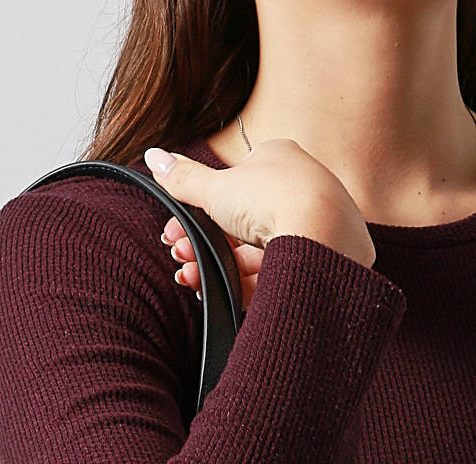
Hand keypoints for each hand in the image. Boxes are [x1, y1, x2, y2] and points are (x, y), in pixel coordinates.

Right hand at [143, 138, 378, 307]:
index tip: (176, 231)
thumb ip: (184, 179)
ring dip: (217, 267)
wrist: (321, 233)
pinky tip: (218, 293)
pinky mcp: (321, 265)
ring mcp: (313, 229)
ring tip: (190, 277)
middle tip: (180, 255)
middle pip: (242, 225)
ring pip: (257, 255)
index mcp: (281, 161)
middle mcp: (301, 192)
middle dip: (204, 244)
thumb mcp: (216, 187)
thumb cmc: (274, 198)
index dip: (201, 212)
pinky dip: (244, 287)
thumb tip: (154, 157)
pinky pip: (276, 277)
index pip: (235, 187)